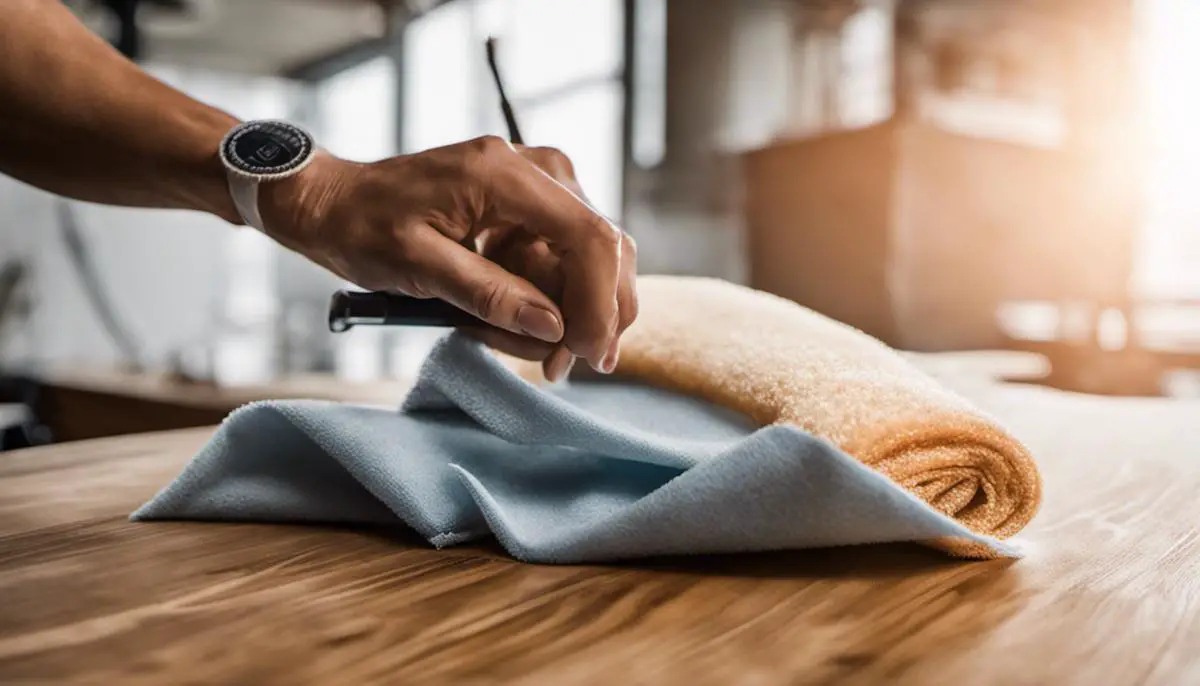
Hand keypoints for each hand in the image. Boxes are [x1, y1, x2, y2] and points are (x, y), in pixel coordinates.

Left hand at [259, 136, 636, 378]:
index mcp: (504, 174)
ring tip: (505, 338)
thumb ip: (487, 294)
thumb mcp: (416, 266)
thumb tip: (552, 328)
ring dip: (563, 312)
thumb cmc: (363, 226)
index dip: (599, 302)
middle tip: (558, 366)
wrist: (337, 201)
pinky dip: (547, 299)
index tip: (585, 353)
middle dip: (591, 314)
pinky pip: (564, 260)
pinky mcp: (535, 206)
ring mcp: (539, 184)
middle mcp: (535, 168)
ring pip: (590, 260)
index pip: (589, 237)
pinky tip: (505, 318)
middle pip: (605, 248)